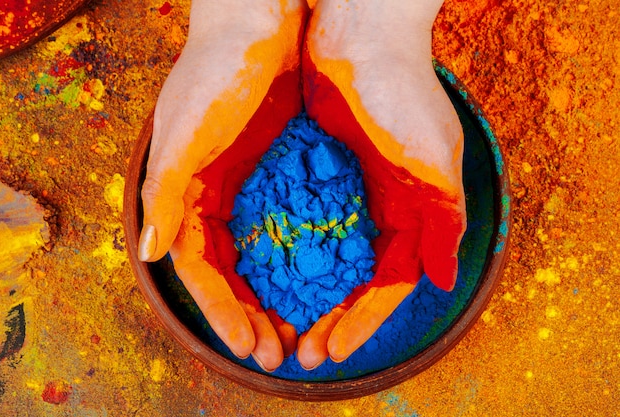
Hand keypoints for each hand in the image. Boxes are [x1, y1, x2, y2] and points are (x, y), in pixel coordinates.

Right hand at [137, 0, 306, 370]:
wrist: (259, 22)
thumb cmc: (217, 72)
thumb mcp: (184, 134)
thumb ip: (164, 193)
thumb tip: (149, 253)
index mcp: (185, 193)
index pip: (199, 269)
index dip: (220, 309)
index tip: (248, 345)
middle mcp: (213, 194)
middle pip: (230, 271)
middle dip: (250, 313)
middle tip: (278, 352)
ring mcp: (247, 184)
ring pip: (259, 254)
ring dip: (274, 293)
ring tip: (299, 330)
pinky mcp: (278, 169)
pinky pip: (285, 225)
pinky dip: (296, 256)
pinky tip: (317, 280)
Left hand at [297, 0, 465, 368]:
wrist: (360, 31)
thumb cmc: (402, 93)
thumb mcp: (434, 162)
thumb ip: (444, 222)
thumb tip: (446, 279)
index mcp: (410, 212)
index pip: (386, 285)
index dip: (362, 322)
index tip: (333, 350)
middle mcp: (377, 207)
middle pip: (350, 280)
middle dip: (327, 318)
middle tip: (298, 352)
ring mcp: (343, 190)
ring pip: (320, 258)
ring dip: (302, 293)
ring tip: (274, 324)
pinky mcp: (312, 169)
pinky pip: (295, 223)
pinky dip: (282, 252)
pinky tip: (258, 274)